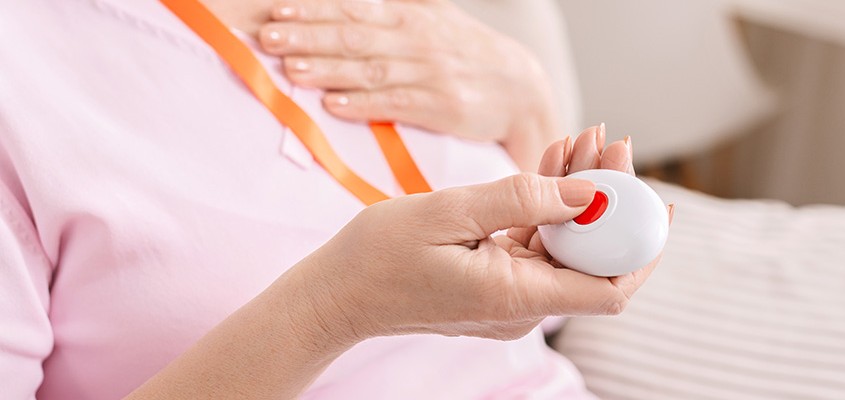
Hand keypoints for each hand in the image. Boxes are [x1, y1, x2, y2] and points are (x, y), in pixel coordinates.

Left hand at [259, 0, 560, 169]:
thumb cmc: (463, 52)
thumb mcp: (431, 16)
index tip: (276, 11)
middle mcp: (417, 41)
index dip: (312, 10)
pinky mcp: (442, 106)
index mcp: (409, 16)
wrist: (520, 88)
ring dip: (327, 69)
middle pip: (354, 36)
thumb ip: (389, 6)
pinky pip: (395, 104)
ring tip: (291, 70)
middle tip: (267, 38)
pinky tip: (333, 105)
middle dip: (308, 36)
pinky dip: (363, 105)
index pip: (353, 8)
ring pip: (370, 69)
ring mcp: (430, 73)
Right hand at [297, 125, 667, 341]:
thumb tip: (589, 194)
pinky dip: (547, 207)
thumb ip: (523, 200)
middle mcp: (522, 305)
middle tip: (610, 140)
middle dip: (609, 200)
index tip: (655, 201)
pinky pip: (536, 245)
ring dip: (577, 195)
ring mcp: (510, 296)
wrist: (338, 293)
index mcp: (516, 297)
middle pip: (591, 258)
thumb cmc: (380, 256)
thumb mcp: (450, 212)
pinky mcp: (496, 282)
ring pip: (565, 246)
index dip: (641, 247)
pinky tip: (553, 162)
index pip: (609, 288)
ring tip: (582, 139)